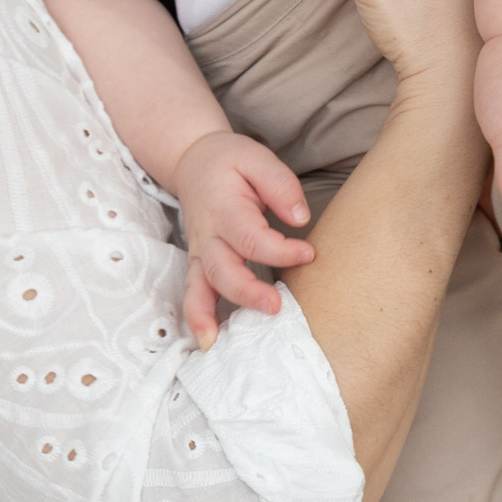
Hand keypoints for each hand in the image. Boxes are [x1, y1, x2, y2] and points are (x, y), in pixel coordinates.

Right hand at [174, 129, 313, 349]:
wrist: (194, 163)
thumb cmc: (230, 163)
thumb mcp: (256, 158)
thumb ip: (280, 185)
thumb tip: (300, 218)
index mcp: (224, 208)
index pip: (250, 236)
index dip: (280, 250)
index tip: (308, 253)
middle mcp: (208, 235)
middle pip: (222, 268)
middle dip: (246, 291)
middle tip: (275, 305)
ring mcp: (200, 253)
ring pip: (201, 286)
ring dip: (209, 314)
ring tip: (220, 342)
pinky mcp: (199, 265)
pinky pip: (192, 293)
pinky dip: (196, 318)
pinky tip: (207, 341)